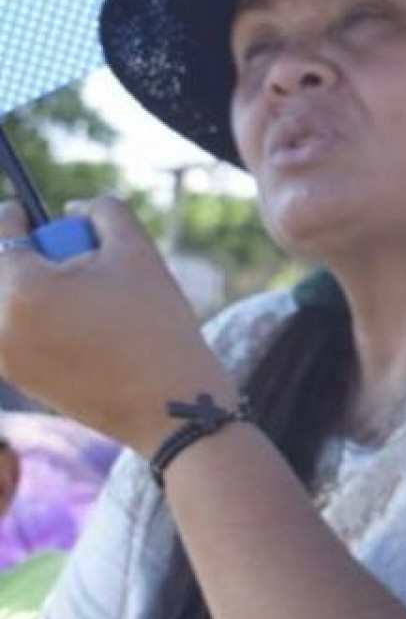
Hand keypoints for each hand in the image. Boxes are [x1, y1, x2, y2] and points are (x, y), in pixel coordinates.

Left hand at [0, 197, 235, 455]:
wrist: (175, 409)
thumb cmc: (159, 328)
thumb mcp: (138, 253)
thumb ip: (102, 211)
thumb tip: (71, 209)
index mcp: (20, 288)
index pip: (2, 230)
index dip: (21, 214)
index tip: (35, 213)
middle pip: (6, 268)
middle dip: (36, 259)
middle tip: (78, 266)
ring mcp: (6, 357)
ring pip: (12, 302)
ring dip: (39, 292)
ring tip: (90, 304)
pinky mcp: (20, 380)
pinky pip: (20, 334)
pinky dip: (44, 323)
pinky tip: (89, 334)